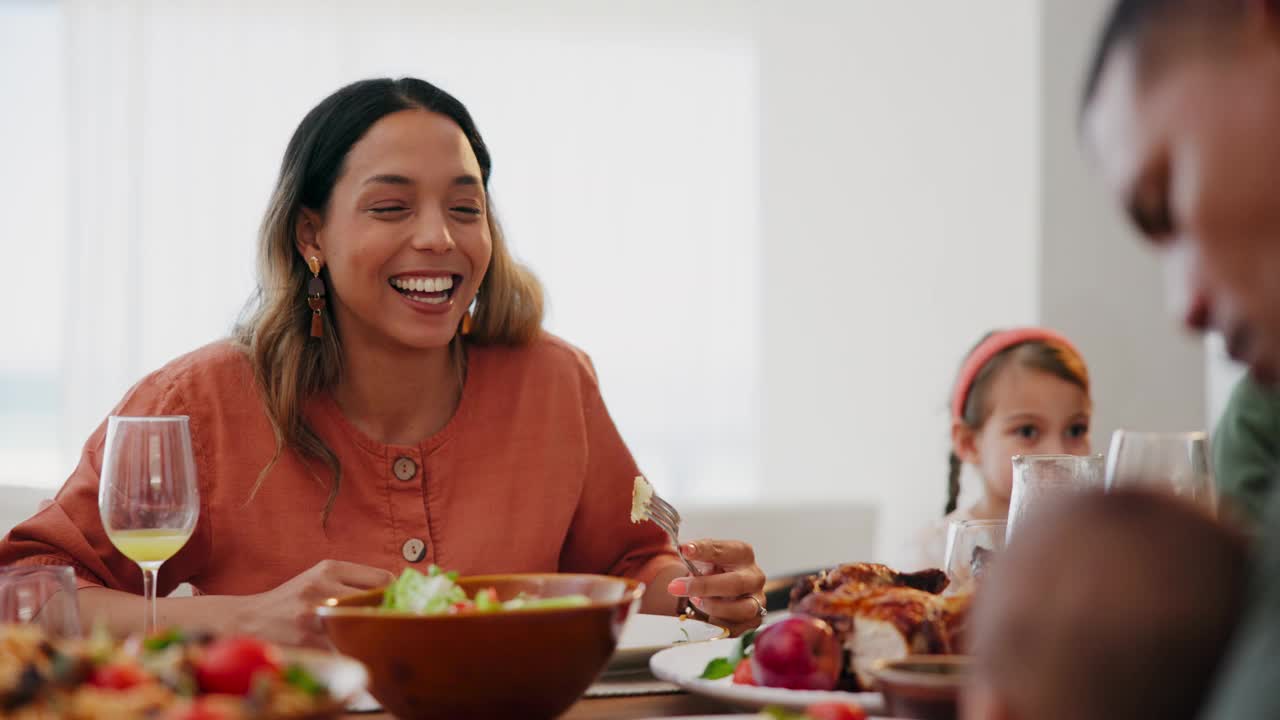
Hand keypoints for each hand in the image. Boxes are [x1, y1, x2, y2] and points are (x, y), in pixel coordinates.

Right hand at [234, 560, 393, 646]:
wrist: (250, 620)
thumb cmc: (292, 600)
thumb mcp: (319, 578)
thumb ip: (353, 580)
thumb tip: (396, 589)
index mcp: (329, 568)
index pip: (382, 577)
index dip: (397, 593)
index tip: (402, 603)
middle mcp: (322, 586)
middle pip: (377, 600)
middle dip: (389, 613)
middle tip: (396, 622)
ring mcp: (314, 613)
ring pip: (364, 624)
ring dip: (372, 632)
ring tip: (375, 636)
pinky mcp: (309, 639)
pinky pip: (345, 645)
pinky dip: (353, 648)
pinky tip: (354, 648)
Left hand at [666, 539, 766, 636]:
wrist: (725, 591)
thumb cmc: (715, 571)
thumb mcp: (705, 558)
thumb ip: (696, 553)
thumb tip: (685, 550)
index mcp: (743, 554)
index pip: (723, 551)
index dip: (703, 550)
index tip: (685, 551)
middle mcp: (754, 577)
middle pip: (736, 583)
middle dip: (704, 586)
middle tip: (676, 586)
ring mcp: (757, 600)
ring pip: (741, 609)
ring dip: (712, 607)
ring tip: (695, 601)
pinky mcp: (752, 621)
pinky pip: (734, 628)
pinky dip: (716, 624)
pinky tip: (705, 617)